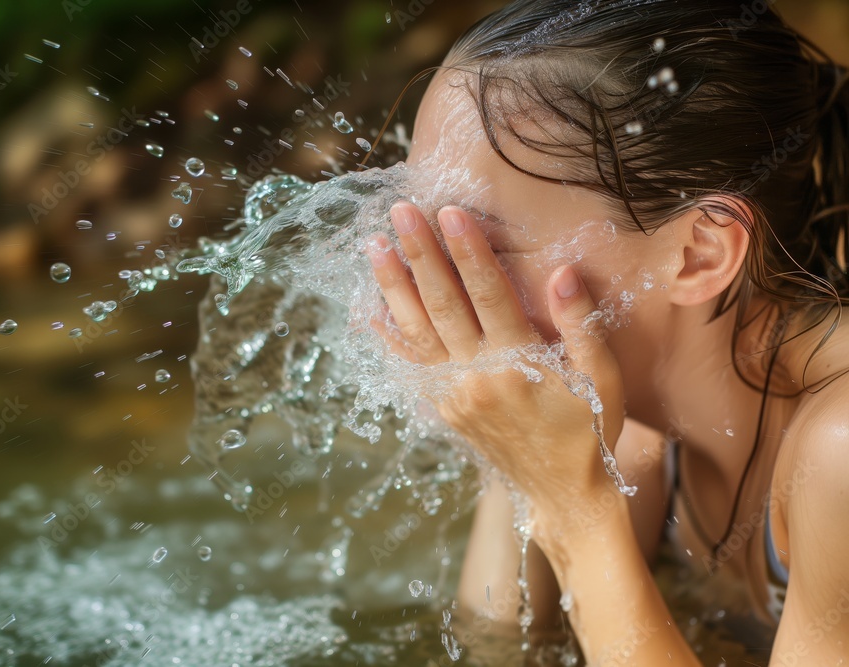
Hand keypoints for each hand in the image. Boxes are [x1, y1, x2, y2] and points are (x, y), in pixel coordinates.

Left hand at [366, 202, 625, 517]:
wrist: (562, 494)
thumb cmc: (591, 430)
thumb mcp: (602, 378)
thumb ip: (581, 324)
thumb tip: (563, 272)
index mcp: (519, 364)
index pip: (489, 295)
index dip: (469, 252)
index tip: (449, 213)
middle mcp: (478, 377)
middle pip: (443, 305)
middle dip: (421, 254)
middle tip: (401, 211)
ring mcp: (454, 394)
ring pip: (416, 331)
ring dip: (394, 286)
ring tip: (374, 245)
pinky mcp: (443, 408)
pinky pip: (410, 364)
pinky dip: (389, 334)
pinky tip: (371, 307)